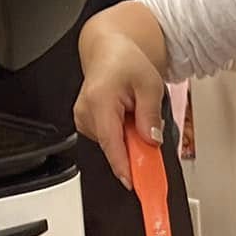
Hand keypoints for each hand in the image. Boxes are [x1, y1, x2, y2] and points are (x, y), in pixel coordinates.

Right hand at [73, 31, 165, 186]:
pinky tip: (126, 117)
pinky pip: (109, 139)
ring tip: (135, 112)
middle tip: (150, 132)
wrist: (110, 51)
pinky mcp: (85, 123)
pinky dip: (122, 135)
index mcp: (99, 101)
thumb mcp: (150, 85)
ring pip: (112, 144)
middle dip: (135, 147)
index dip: (124, 166)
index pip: (111, 143)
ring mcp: (83, 119)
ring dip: (129, 138)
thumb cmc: (126, 62)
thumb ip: (150, 115)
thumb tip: (152, 140)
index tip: (135, 183)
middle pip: (113, 147)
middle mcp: (85, 112)